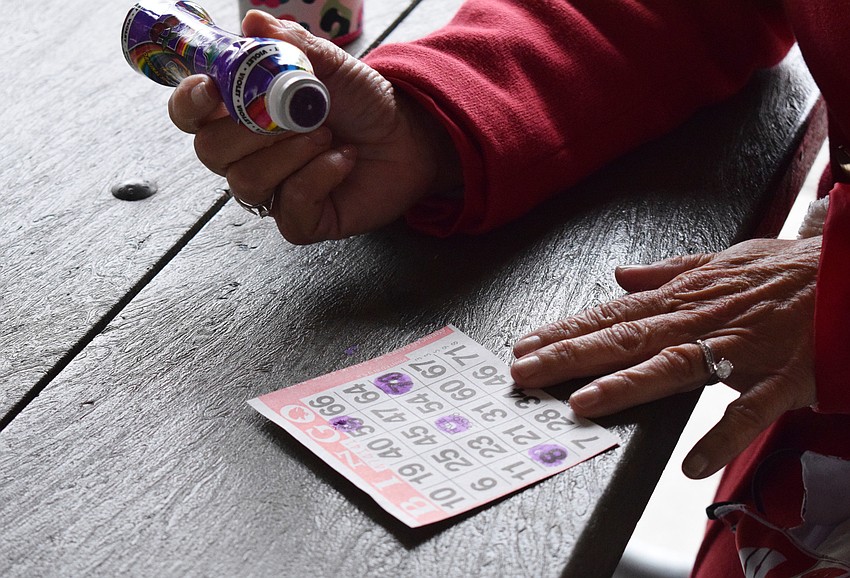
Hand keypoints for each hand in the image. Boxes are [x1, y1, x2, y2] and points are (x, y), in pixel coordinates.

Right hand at [168, 11, 460, 243]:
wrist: (409, 136)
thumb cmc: (364, 102)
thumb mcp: (332, 64)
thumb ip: (292, 45)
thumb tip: (254, 22)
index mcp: (243, 113)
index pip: (190, 114)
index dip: (190, 103)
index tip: (211, 89)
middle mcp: (249, 155)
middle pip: (210, 151)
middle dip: (250, 129)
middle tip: (294, 113)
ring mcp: (273, 190)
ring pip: (246, 182)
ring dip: (288, 153)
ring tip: (326, 134)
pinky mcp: (302, 220)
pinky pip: (290, 209)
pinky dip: (318, 178)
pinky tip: (343, 160)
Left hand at [510, 237, 820, 478]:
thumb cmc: (786, 272)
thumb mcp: (721, 260)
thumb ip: (668, 270)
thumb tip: (621, 275)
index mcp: (682, 298)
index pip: (611, 316)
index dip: (566, 332)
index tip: (525, 347)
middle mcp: (700, 320)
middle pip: (625, 340)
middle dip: (571, 357)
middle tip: (525, 374)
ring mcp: (739, 348)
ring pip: (674, 366)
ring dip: (626, 386)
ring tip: (583, 404)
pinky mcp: (780, 377)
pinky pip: (748, 412)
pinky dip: (721, 437)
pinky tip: (692, 465)